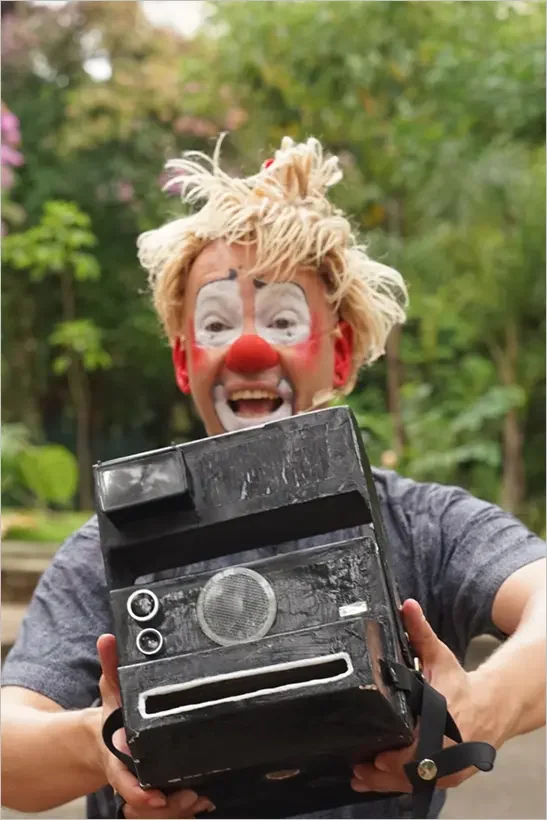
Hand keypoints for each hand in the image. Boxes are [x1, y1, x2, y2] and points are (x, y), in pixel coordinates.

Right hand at [96, 634, 214, 818]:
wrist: (102, 739)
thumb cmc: (111, 714)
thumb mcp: (111, 687)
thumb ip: (111, 664)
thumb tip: (108, 638)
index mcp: (117, 757)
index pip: (125, 781)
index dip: (140, 792)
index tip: (157, 795)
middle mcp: (129, 776)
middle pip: (148, 805)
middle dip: (171, 804)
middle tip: (192, 794)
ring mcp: (142, 788)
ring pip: (160, 813)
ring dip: (180, 809)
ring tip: (200, 798)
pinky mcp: (154, 794)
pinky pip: (167, 812)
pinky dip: (184, 810)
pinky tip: (201, 801)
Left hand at [351, 600, 502, 795]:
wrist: (493, 705)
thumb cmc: (460, 682)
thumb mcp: (439, 655)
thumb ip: (420, 632)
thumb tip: (407, 605)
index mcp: (445, 718)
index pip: (420, 745)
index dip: (398, 755)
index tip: (376, 756)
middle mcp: (449, 746)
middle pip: (414, 769)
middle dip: (384, 771)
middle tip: (358, 767)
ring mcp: (452, 765)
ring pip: (416, 781)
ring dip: (388, 782)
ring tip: (361, 777)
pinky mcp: (452, 776)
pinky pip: (423, 785)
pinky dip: (402, 784)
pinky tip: (378, 781)